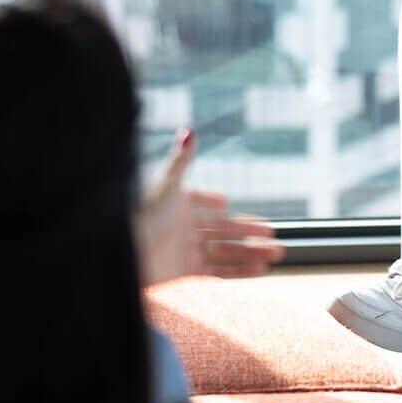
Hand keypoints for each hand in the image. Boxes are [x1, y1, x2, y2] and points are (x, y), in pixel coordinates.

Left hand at [136, 129, 284, 286]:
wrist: (123, 254)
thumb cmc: (141, 215)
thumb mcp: (165, 184)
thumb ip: (181, 159)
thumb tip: (189, 129)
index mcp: (177, 204)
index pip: (198, 201)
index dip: (210, 200)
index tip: (224, 202)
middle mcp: (181, 228)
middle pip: (221, 229)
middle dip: (249, 232)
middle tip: (274, 235)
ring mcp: (184, 251)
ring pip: (225, 251)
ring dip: (251, 252)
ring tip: (278, 253)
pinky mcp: (184, 272)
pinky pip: (218, 272)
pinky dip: (241, 271)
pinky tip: (261, 270)